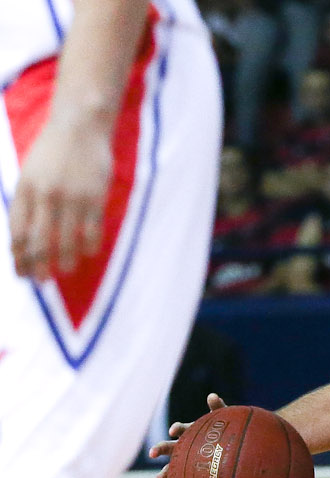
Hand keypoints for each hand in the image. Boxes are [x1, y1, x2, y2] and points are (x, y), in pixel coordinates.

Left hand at [10, 111, 113, 279]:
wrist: (80, 126)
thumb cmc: (53, 152)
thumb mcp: (30, 173)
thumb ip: (28, 202)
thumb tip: (25, 237)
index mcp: (25, 189)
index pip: (17, 232)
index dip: (19, 257)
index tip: (22, 272)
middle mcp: (45, 196)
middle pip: (39, 242)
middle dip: (38, 266)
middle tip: (41, 281)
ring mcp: (71, 197)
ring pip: (65, 241)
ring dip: (64, 261)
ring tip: (65, 270)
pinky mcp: (94, 197)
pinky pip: (91, 231)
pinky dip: (89, 246)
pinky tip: (87, 252)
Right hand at [149, 393, 226, 477]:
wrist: (235, 445)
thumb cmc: (227, 430)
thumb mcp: (223, 418)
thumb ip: (218, 408)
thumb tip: (212, 396)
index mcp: (192, 431)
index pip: (181, 428)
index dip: (177, 428)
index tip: (174, 431)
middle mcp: (186, 445)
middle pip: (170, 446)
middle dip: (160, 449)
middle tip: (152, 453)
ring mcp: (187, 458)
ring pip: (172, 465)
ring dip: (164, 472)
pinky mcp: (192, 470)